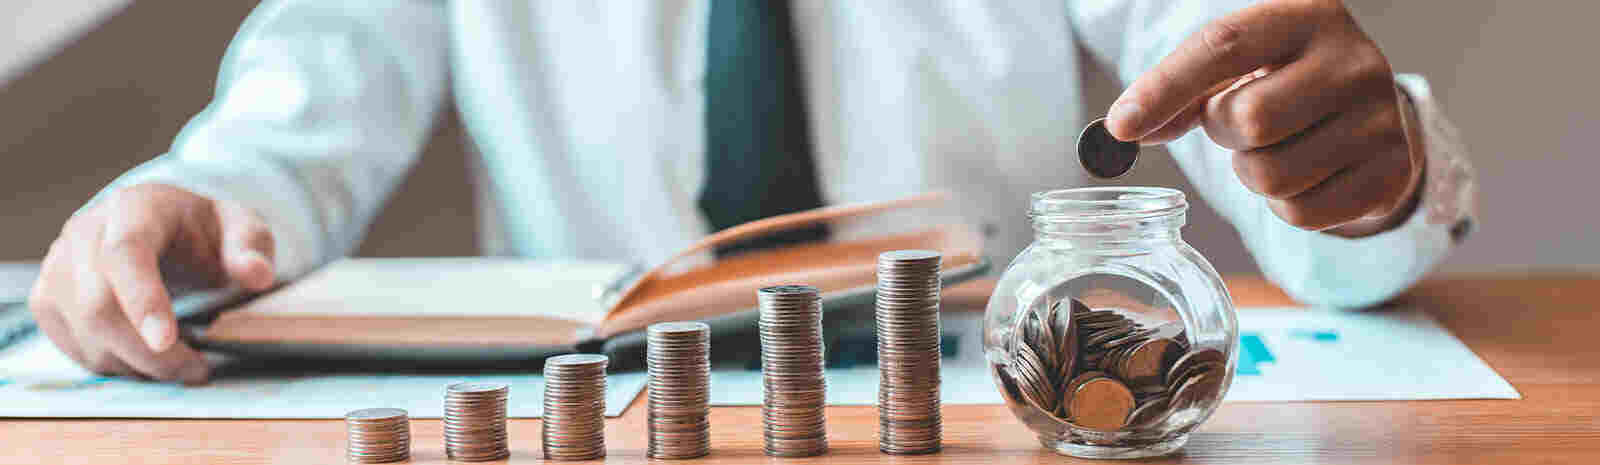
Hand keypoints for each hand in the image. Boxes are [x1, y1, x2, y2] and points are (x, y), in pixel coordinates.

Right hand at [28, 184, 275, 382]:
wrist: (163, 228)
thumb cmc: (203, 232)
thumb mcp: (240, 229)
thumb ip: (251, 248)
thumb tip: (256, 274)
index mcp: (134, 207)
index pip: (126, 253)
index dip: (143, 299)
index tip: (168, 341)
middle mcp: (84, 231)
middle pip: (98, 304)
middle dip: (148, 352)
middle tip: (195, 370)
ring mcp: (58, 264)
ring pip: (84, 332)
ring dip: (134, 363)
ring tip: (179, 363)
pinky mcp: (48, 297)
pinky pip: (72, 345)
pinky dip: (113, 364)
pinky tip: (146, 359)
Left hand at [1105, 0, 1421, 234]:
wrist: (1365, 113)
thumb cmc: (1283, 82)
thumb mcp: (1236, 67)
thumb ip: (1178, 91)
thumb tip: (1125, 127)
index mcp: (1308, 16)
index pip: (1225, 45)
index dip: (1166, 87)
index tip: (1121, 125)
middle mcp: (1355, 61)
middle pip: (1249, 120)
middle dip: (1225, 133)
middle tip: (1239, 124)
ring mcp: (1381, 119)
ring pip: (1272, 176)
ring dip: (1252, 172)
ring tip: (1275, 147)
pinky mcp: (1391, 173)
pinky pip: (1301, 213)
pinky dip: (1285, 205)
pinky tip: (1303, 174)